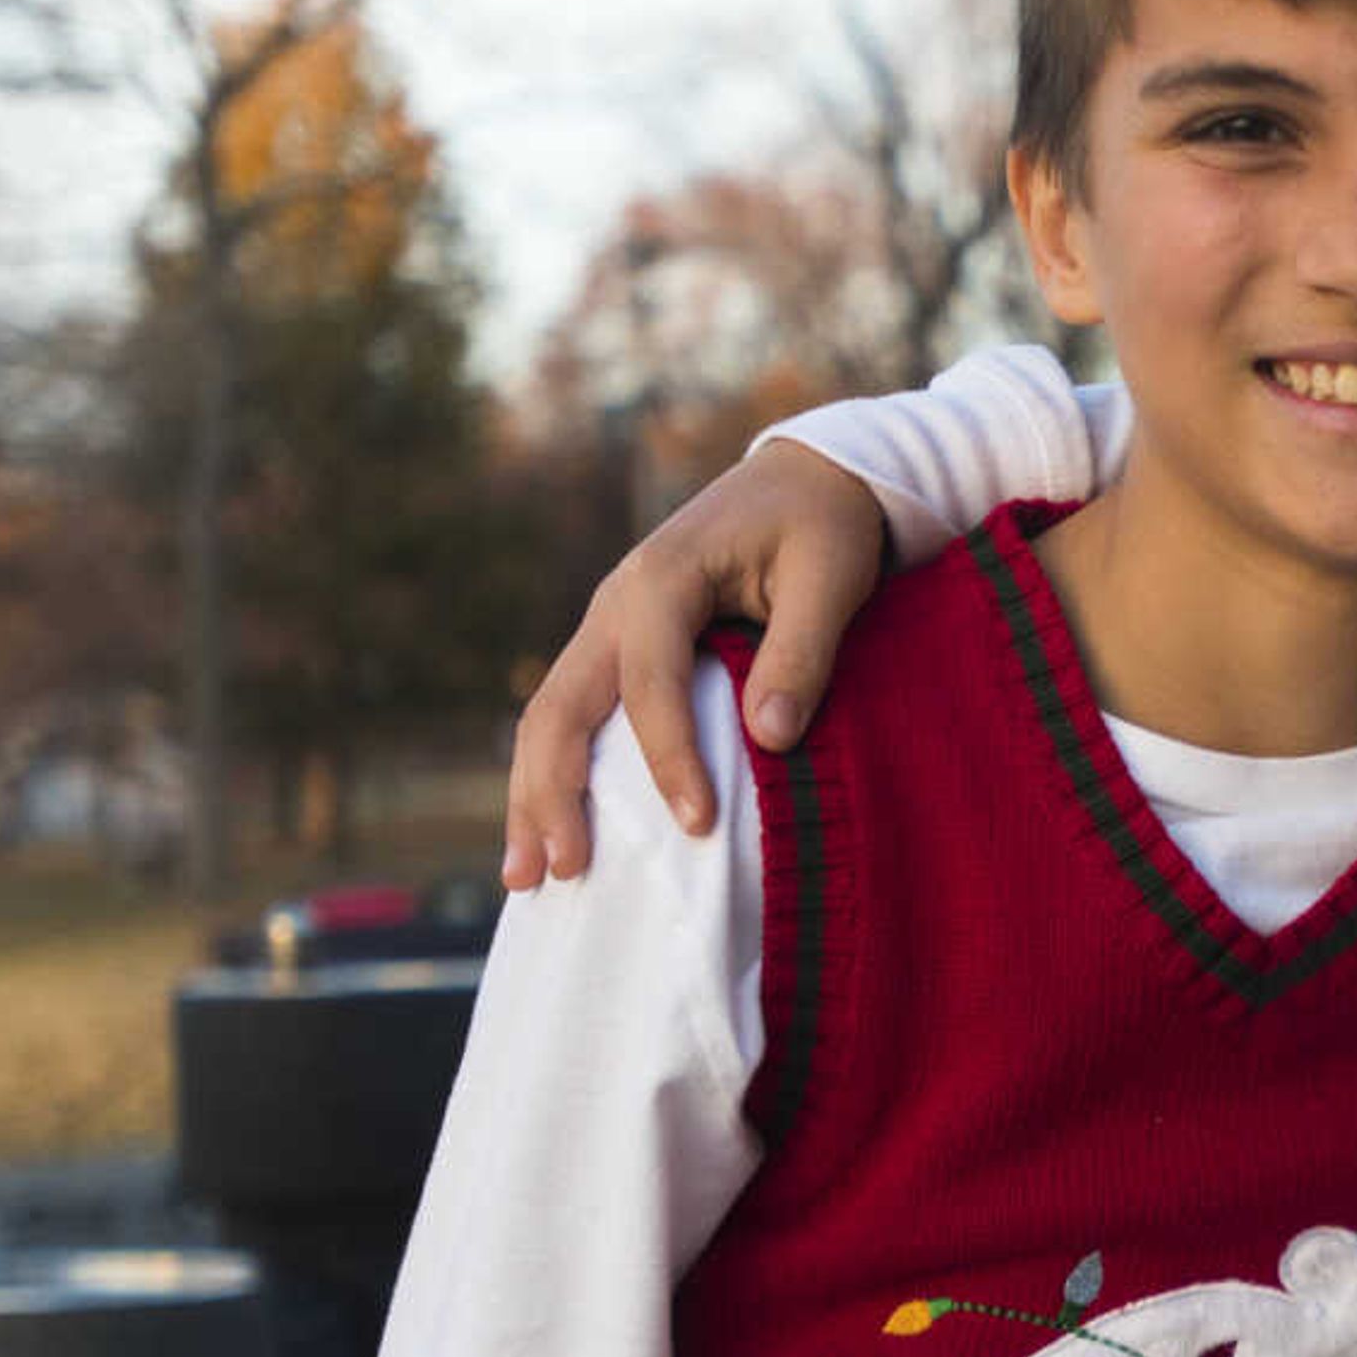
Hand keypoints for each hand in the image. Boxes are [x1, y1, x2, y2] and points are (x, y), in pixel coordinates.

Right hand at [501, 445, 890, 886]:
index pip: (650, 682)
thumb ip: (801, 652)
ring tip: (526, 877)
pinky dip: (556, 775)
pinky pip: (574, 716)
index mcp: (662, 579)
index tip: (698, 825)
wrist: (805, 479)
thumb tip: (769, 737)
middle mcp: (615, 603)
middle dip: (553, 792)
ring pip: (548, 716)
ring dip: (532, 795)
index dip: (669, 757)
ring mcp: (607, 627)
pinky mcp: (617, 649)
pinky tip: (551, 835)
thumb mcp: (831, 576)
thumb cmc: (823, 526)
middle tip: (560, 872)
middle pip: (560, 705)